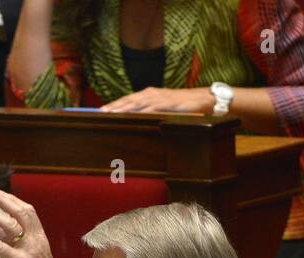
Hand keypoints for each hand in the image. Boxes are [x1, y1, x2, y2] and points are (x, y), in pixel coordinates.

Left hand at [100, 87, 216, 114]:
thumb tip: (138, 119)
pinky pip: (150, 108)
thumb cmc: (183, 105)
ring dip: (122, 108)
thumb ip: (151, 111)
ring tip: (110, 113)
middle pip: (128, 100)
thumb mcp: (164, 107)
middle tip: (100, 112)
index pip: (128, 99)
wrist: (203, 99)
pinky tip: (131, 115)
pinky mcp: (167, 103)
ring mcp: (159, 98)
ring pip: (136, 103)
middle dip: (113, 106)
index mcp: (149, 94)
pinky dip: (139, 111)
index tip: (102, 110)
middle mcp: (151, 93)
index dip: (115, 104)